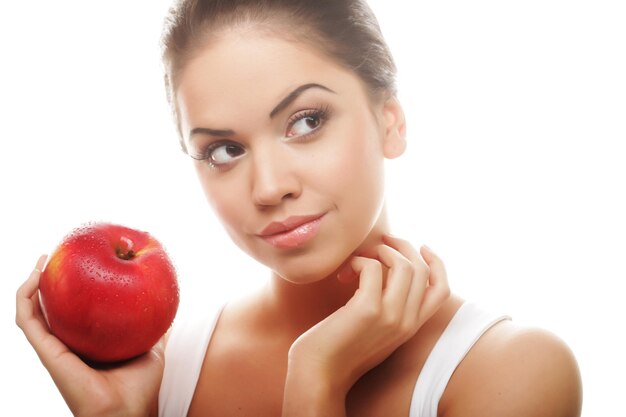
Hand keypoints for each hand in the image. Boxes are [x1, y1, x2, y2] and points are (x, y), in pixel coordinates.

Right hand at [16, 255, 164, 416]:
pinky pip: (28, 321)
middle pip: (51, 309)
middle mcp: (68, 345)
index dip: (71, 290)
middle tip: (57, 255)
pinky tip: (35, 277)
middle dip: (49, 282)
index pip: (74, 313)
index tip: (80, 264)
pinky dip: (25, 298)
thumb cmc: (141, 388)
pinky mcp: (47, 353)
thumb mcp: (152, 348)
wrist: (129, 411)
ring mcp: (55, 349)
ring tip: (42, 259)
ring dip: (32, 284)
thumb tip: (168, 306)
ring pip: (33, 312)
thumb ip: (156, 328)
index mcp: (87, 344)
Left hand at [282, 236, 449, 415]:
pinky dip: (359, 261)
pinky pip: (372, 267)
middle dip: (404, 246)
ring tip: (363, 257)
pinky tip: (345, 273)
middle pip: (422, 270)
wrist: (319, 374)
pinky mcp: (367, 310)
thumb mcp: (376, 329)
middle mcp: (407, 322)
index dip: (436, 263)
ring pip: (405, 265)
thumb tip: (388, 270)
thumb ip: (389, 307)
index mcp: (411, 327)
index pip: (441, 290)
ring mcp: (390, 316)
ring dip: (383, 251)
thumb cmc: (340, 348)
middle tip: (383, 240)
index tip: (421, 246)